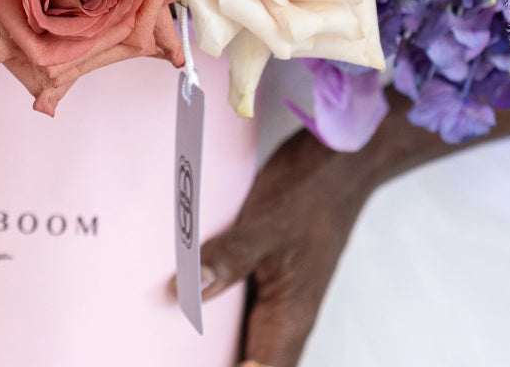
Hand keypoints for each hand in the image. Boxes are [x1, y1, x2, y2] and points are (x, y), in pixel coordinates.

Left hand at [197, 124, 374, 366]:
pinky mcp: (272, 272)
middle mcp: (287, 315)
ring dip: (218, 345)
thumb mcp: (265, 225)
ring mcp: (281, 294)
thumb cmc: (311, 192)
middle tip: (167, 353)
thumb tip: (182, 294)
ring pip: (249, 337)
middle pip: (253, 360)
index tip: (180, 361)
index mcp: (289, 318)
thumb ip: (229, 259)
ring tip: (173, 342)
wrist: (342, 162)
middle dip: (221, 360)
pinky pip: (244, 306)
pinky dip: (218, 313)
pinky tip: (193, 297)